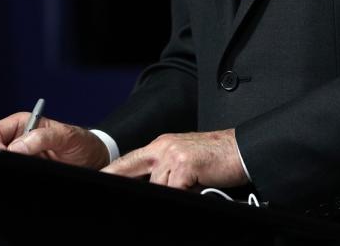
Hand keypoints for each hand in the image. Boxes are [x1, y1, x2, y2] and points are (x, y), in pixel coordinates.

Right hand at [0, 112, 109, 168]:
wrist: (95, 160)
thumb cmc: (82, 142)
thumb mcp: (66, 136)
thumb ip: (42, 137)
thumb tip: (16, 147)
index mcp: (23, 123)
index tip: (4, 155)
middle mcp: (20, 139)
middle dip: (0, 159)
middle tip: (15, 167)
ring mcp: (23, 157)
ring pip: (3, 166)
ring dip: (11, 170)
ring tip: (28, 171)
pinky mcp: (28, 171)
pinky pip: (14, 176)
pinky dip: (18, 178)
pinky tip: (30, 178)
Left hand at [101, 129, 246, 189]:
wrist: (243, 149)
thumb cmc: (218, 158)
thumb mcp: (185, 159)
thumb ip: (165, 170)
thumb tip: (152, 189)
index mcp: (161, 145)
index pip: (128, 160)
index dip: (110, 172)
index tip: (96, 181)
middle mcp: (163, 147)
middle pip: (139, 177)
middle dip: (142, 186)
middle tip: (145, 190)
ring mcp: (173, 155)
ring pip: (159, 188)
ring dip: (176, 192)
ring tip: (195, 186)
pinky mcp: (185, 165)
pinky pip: (175, 191)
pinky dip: (187, 195)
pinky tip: (200, 188)